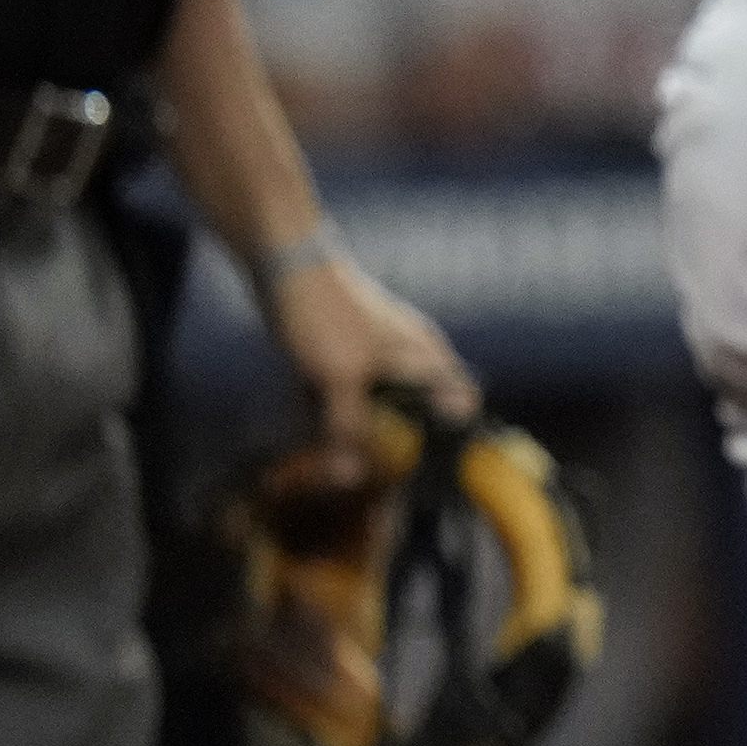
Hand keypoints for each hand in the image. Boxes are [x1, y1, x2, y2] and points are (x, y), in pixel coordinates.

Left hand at [268, 249, 477, 455]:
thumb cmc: (327, 314)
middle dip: (392, 447)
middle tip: (365, 474)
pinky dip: (332, 416)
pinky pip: (347, 402)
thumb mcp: (339, 378)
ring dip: (354, 434)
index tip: (427, 473)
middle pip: (415, 417)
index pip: (462, 405)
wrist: (285, 268)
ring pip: (376, 411)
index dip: (454, 441)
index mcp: (425, 359)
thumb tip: (352, 477)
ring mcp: (377, 361)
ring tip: (329, 454)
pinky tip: (312, 425)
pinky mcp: (346, 362)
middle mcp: (409, 362)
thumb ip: (349, 428)